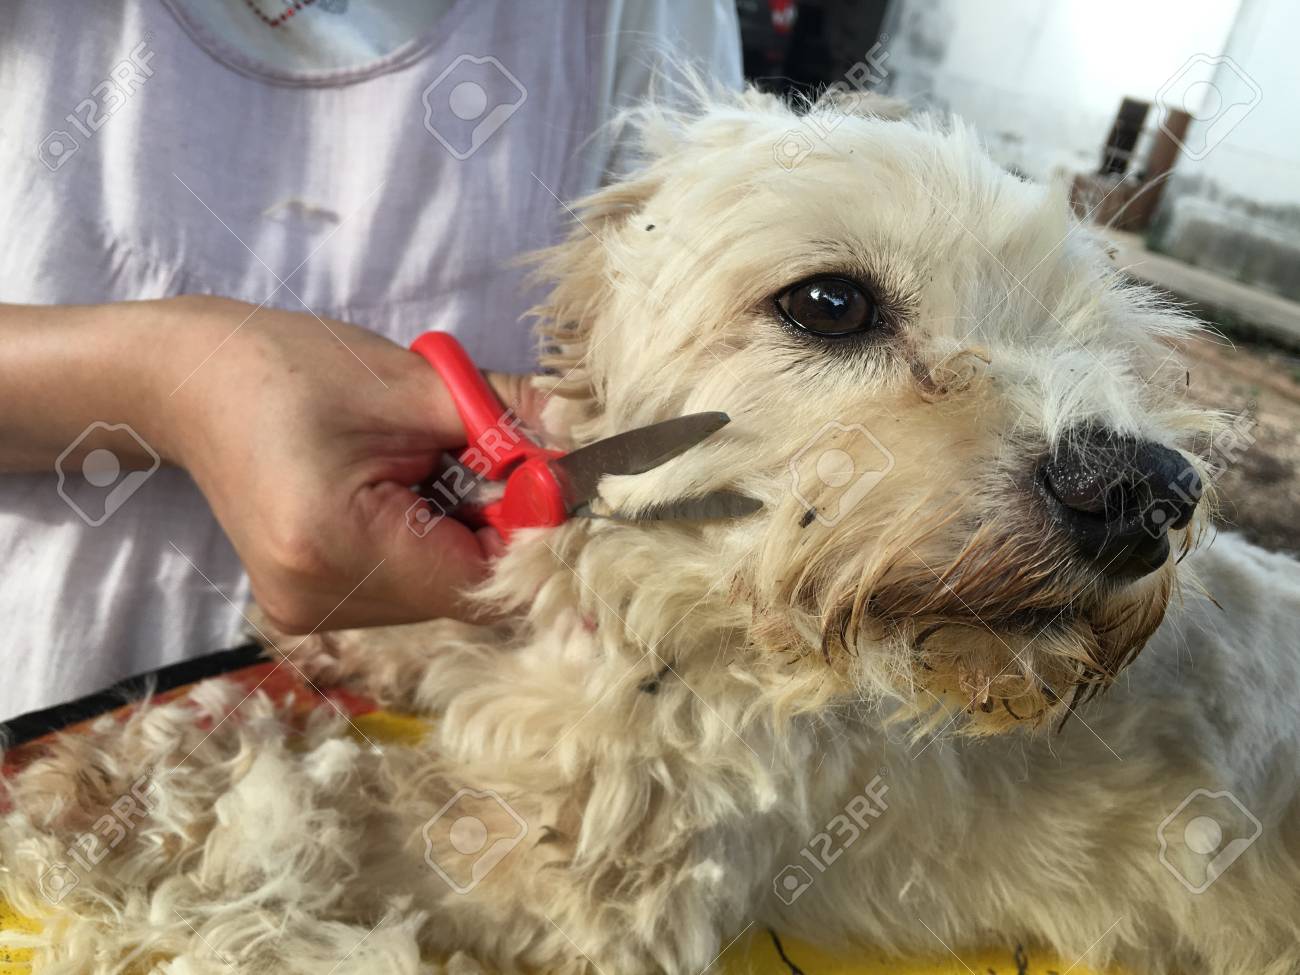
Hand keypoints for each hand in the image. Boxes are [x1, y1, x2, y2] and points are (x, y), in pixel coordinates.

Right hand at [157, 297, 544, 632]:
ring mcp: (310, 612)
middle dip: (496, 526)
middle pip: (464, 590)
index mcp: (335, 546)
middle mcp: (321, 601)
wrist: (190, 381)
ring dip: (463, 532)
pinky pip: (407, 583)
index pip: (483, 580)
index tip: (556, 478)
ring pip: (440, 590)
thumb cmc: (288, 367)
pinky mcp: (311, 602)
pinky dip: (429, 540)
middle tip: (489, 455)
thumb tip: (586, 441)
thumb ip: (505, 421)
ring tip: (428, 464)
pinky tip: (404, 489)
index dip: (534, 534)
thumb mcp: (410, 382)